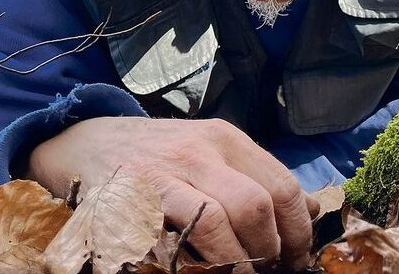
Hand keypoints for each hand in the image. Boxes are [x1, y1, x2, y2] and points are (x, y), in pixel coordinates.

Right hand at [27, 117, 319, 269]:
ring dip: (240, 260)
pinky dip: (202, 261)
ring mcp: (165, 172)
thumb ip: (257, 177)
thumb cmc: (157, 154)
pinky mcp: (133, 198)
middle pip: (260, 204)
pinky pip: (176, 235)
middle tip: (270, 269)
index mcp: (226, 139)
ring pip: (222, 220)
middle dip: (272, 249)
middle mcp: (201, 149)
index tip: (297, 258)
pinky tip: (206, 271)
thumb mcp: (211, 152)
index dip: (298, 231)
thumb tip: (312, 209)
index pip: (283, 186)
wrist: (86, 140)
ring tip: (241, 273)